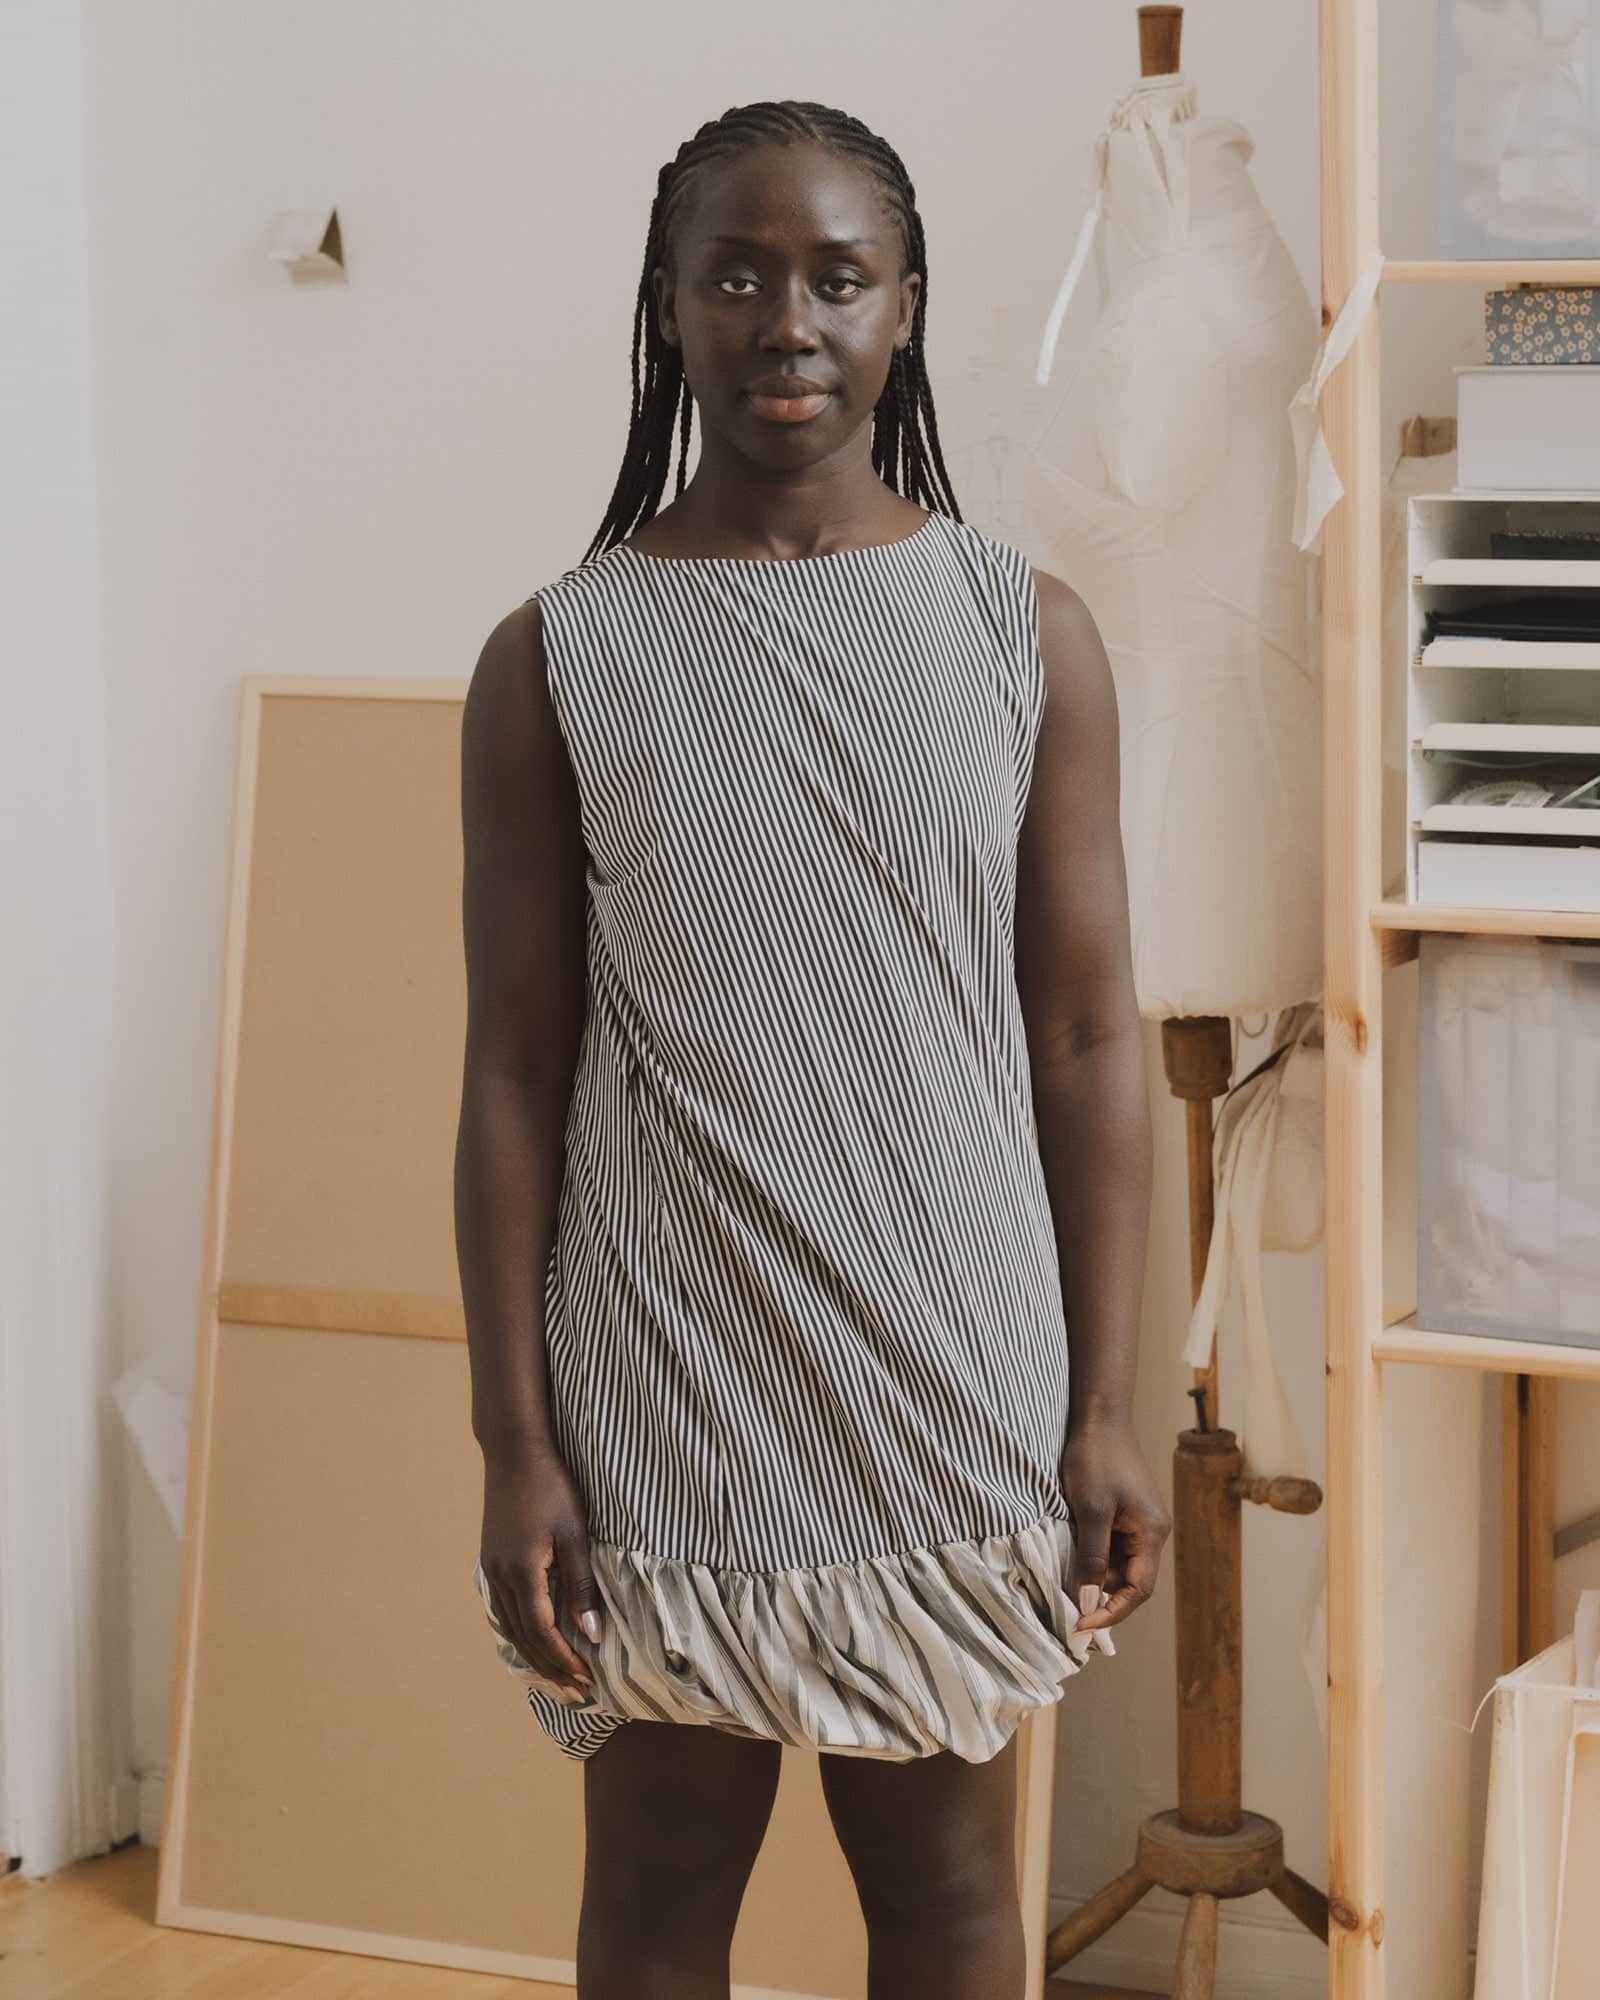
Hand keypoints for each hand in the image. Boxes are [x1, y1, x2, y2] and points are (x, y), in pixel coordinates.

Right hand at [479, 1444, 604, 1697]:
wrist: (514, 1452)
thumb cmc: (551, 1486)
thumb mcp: (575, 1533)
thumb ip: (581, 1585)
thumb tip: (592, 1635)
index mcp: (522, 1572)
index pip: (543, 1634)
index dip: (564, 1662)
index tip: (586, 1681)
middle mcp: (500, 1577)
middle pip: (524, 1639)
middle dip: (551, 1668)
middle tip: (576, 1692)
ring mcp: (492, 1569)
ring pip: (511, 1628)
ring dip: (535, 1655)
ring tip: (558, 1677)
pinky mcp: (492, 1560)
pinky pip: (504, 1610)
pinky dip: (521, 1634)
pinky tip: (534, 1641)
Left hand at [1059, 1414, 1170, 1633]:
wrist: (1098, 1416)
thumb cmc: (1096, 1459)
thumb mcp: (1090, 1511)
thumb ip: (1091, 1558)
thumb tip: (1088, 1602)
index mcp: (1152, 1534)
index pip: (1138, 1590)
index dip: (1111, 1612)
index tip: (1080, 1625)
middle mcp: (1151, 1533)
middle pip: (1129, 1581)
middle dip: (1101, 1597)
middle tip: (1067, 1612)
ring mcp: (1137, 1522)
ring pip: (1118, 1565)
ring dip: (1094, 1577)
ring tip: (1064, 1588)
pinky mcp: (1122, 1513)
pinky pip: (1110, 1547)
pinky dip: (1091, 1558)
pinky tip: (1069, 1560)